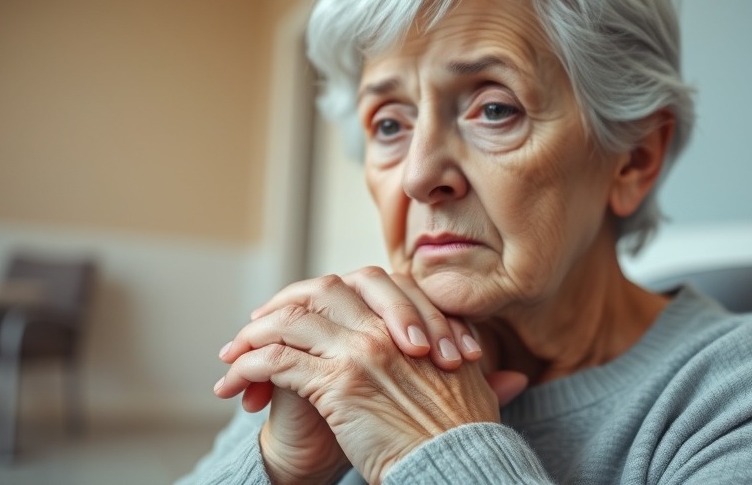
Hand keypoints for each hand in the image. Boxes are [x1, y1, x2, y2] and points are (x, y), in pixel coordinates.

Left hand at [216, 271, 501, 483]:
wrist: (459, 465)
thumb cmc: (470, 438)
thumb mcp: (480, 395)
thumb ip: (486, 377)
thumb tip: (518, 377)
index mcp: (419, 323)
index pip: (362, 286)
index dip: (324, 294)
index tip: (301, 309)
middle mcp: (388, 327)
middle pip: (321, 292)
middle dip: (283, 304)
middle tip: (257, 323)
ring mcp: (362, 350)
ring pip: (292, 321)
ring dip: (255, 335)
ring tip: (233, 352)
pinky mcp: (338, 383)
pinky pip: (279, 361)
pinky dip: (250, 367)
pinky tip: (237, 381)